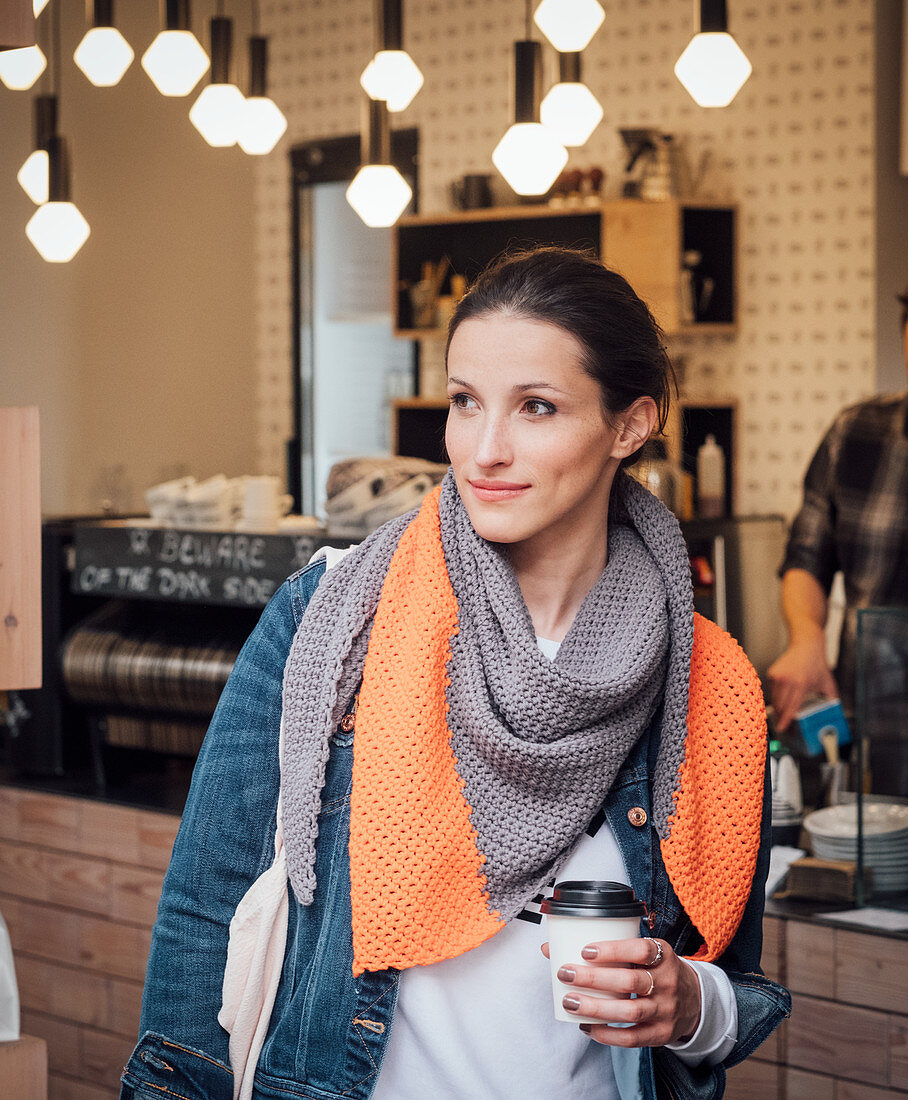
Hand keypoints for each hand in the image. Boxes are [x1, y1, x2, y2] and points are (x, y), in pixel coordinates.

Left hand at [541, 937, 700, 1046]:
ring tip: (569, 1002)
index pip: (641, 950)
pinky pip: (633, 1038)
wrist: (693, 999)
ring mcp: (666, 1010)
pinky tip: (586, 1027)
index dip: (613, 950)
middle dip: (594, 979)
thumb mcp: (641, 953)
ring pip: (630, 1012)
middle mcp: (667, 982)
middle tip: (565, 974)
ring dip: (596, 1008)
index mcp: (663, 955)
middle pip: (630, 982)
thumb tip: (549, 947)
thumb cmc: (654, 969)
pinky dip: (607, 1035)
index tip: (585, 950)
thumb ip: (605, 949)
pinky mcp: (661, 1034)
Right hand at [768, 637, 837, 730]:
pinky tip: (784, 694)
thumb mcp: (828, 682)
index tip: (782, 729)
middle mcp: (788, 680)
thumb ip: (832, 698)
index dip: (786, 720)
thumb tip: (835, 712)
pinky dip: (776, 696)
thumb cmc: (817, 664)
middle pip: (781, 706)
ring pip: (775, 699)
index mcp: (802, 684)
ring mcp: (778, 676)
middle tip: (785, 724)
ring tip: (783, 712)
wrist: (806, 645)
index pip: (791, 707)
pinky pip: (771, 691)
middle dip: (782, 717)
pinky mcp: (772, 673)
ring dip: (779, 707)